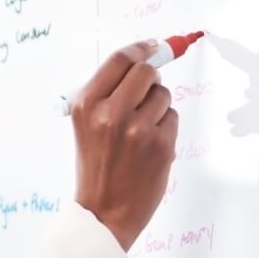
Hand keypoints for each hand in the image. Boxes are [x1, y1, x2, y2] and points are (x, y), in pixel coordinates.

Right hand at [71, 39, 179, 250]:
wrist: (103, 211)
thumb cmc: (96, 167)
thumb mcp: (86, 126)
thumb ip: (107, 94)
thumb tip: (144, 61)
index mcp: (86, 106)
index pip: (118, 61)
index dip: (140, 48)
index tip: (153, 45)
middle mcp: (110, 114)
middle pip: (146, 72)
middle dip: (150, 79)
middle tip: (146, 93)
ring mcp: (137, 130)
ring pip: (163, 95)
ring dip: (158, 107)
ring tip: (141, 130)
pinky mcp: (160, 145)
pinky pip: (172, 117)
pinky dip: (165, 127)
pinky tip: (150, 145)